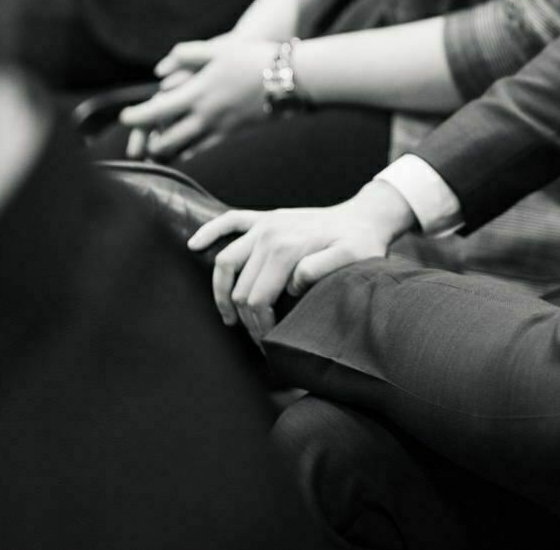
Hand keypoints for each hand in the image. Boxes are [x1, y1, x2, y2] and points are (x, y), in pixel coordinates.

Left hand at [119, 34, 274, 159]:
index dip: (136, 117)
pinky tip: (184, 152)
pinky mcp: (233, 135)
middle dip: (148, 144)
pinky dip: (189, 153)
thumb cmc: (252, 58)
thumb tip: (161, 70)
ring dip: (166, 152)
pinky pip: (204, 150)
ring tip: (155, 151)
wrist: (289, 78)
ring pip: (184, 149)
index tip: (124, 118)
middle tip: (138, 143)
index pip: (156, 111)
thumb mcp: (217, 48)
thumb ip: (186, 55)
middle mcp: (205, 115)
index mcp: (197, 93)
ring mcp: (219, 128)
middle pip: (166, 139)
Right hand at [187, 181, 416, 341]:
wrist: (365, 217)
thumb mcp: (352, 258)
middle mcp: (269, 234)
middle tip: (257, 339)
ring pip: (225, 262)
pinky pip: (229, 221)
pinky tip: (194, 245)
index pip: (256, 298)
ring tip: (228, 317)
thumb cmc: (361, 243)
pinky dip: (209, 232)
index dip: (258, 326)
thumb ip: (322, 269)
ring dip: (221, 292)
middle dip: (244, 319)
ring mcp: (264, 224)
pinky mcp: (264, 217)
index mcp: (286, 249)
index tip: (268, 342)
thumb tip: (292, 283)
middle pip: (240, 288)